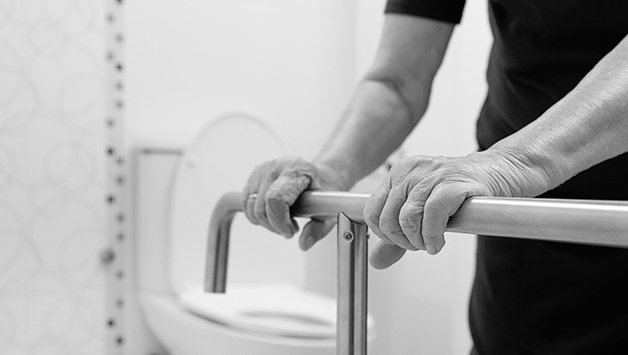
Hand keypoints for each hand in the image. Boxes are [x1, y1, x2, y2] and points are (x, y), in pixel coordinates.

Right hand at [242, 156, 346, 249]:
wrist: (319, 174)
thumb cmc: (323, 188)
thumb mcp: (327, 210)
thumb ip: (317, 230)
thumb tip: (304, 244)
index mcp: (294, 172)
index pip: (275, 199)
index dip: (279, 221)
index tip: (291, 230)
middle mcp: (275, 168)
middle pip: (260, 207)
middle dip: (274, 225)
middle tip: (290, 227)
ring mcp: (262, 170)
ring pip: (250, 207)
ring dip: (265, 221)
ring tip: (283, 219)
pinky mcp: (254, 175)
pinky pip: (246, 202)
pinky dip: (258, 214)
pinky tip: (274, 212)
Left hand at [364, 150, 552, 268]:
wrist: (501, 171)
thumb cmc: (461, 192)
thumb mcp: (422, 212)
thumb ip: (397, 237)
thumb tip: (375, 261)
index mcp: (399, 173)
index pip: (372, 211)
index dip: (385, 235)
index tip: (403, 242)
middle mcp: (411, 170)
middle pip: (387, 218)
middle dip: (403, 241)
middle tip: (421, 245)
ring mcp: (432, 174)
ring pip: (408, 218)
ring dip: (419, 241)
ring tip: (431, 243)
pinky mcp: (453, 182)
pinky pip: (432, 214)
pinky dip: (433, 235)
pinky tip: (439, 242)